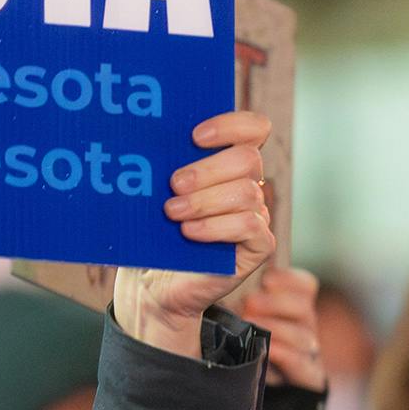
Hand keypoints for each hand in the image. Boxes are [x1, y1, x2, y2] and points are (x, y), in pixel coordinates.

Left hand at [128, 113, 277, 346]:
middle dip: (207, 169)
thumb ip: (165, 165)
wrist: (150, 284)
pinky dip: (216, 226)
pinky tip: (189, 232)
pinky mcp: (258, 246)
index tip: (194, 137)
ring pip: (246, 193)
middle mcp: (248, 185)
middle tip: (174, 184)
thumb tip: (150, 138)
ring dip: (204, 200)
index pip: (254, 129)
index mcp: (228, 163)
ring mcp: (256, 216)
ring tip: (172, 213)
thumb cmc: (152, 233)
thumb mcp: (155, 194)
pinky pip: (249, 225)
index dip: (231, 125)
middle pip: (247, 159)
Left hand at [236, 262, 327, 391]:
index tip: (265, 278)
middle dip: (275, 303)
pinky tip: (265, 348)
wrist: (248, 395)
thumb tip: (224, 272)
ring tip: (249, 326)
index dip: (288, 279)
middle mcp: (304, 328)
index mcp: (293, 308)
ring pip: (303, 335)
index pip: (305, 286)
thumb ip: (239, 298)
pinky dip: (283, 354)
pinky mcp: (308, 377)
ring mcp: (308, 354)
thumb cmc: (240, 349)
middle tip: (248, 303)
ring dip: (275, 328)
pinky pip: (301, 362)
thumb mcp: (239, 320)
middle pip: (303, 307)